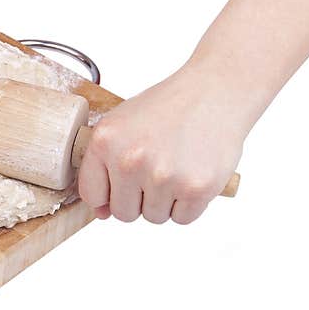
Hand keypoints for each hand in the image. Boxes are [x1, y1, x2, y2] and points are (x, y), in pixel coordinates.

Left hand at [78, 66, 249, 223]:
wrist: (216, 91)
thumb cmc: (167, 108)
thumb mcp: (122, 125)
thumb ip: (103, 166)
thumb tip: (100, 213)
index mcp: (105, 142)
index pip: (92, 195)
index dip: (108, 195)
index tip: (121, 184)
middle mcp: (129, 160)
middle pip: (123, 213)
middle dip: (139, 199)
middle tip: (156, 170)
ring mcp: (163, 176)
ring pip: (154, 217)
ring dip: (165, 201)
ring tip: (176, 167)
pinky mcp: (196, 188)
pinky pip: (182, 218)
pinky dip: (189, 204)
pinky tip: (192, 173)